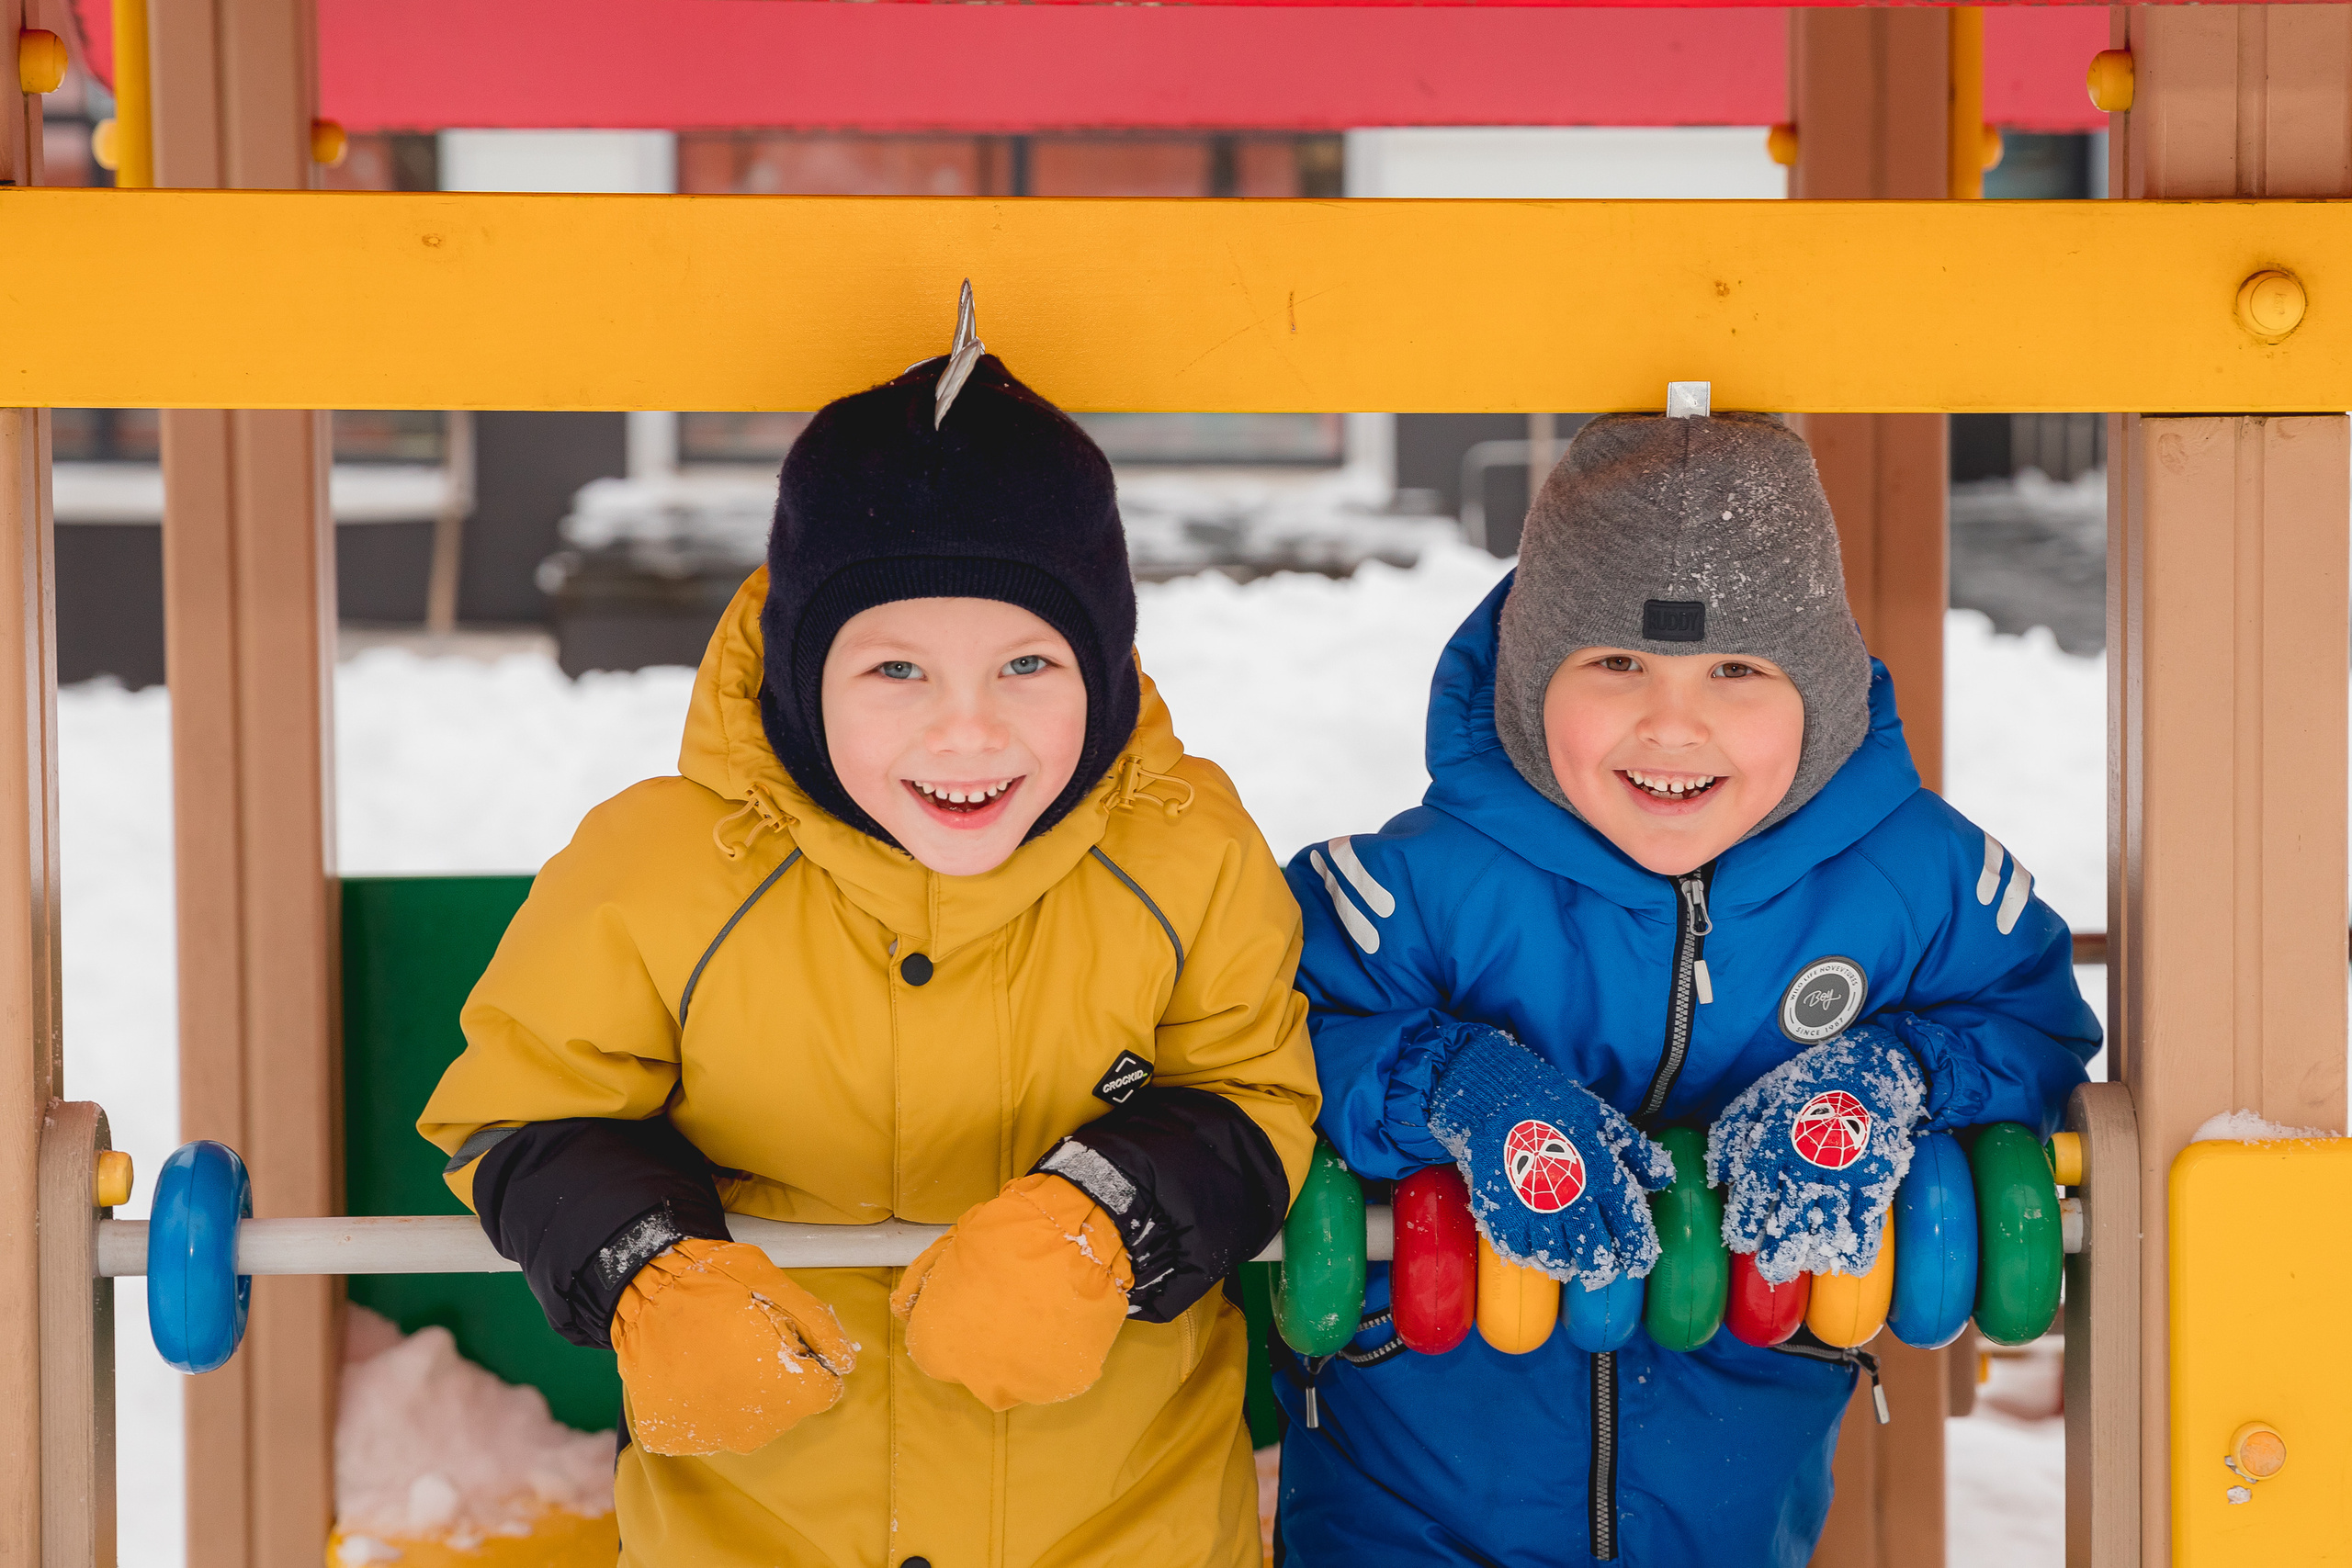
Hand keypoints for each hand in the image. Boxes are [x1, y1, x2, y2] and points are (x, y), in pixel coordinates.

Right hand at [611, 1238, 855, 1456]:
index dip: (809, 1363)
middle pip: (785, 1409)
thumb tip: (846, 1363)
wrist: (642, 1286)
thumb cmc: (715, 1280)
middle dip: (776, 1378)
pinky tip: (692, 1372)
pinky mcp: (672, 1438)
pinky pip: (702, 1426)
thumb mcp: (778, 1286)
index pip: (822, 1393)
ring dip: (740, 1395)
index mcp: (786, 1389)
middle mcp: (751, 1427)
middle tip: (745, 1341)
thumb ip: (821, 1327)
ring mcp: (708, 1438)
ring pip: (745, 1421)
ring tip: (715, 1355)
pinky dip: (701, 1405)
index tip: (784, 1341)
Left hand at [890, 1173, 1132, 1411]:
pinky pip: (1055, 1372)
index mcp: (937, 1346)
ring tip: (1040, 1310)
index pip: (930, 1349)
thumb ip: (923, 1283)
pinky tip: (1063, 1319)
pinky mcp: (1064, 1384)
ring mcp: (1022, 1386)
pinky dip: (1057, 1353)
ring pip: (1015, 1377)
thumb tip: (905, 1307)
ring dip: (1021, 1354)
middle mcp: (973, 1378)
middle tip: (1008, 1303)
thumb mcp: (952, 1246)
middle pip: (973, 1368)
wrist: (1071, 1236)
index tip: (969, 1301)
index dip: (949, 1321)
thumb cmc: (1005, 1234)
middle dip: (984, 1341)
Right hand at [1425, 1028, 1674, 1286]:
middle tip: (1600, 1263)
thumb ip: (1637, 1152)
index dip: (1639, 1256)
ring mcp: (1536, 1213)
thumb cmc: (1554, 1105)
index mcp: (1604, 1181)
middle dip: (1603, 1269)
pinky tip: (1535, 1240)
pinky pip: (1521, 1252)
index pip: (1632, 1236)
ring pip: (1559, 1262)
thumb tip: (1663, 1178)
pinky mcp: (1503, 1215)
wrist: (1496, 1098)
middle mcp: (1573, 1204)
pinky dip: (1531, 1252)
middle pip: (1596, 1262)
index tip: (1637, 1261)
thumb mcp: (1603, 1119)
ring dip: (1567, 1260)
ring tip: (1567, 1249)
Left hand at [1705, 1023, 1927, 1283]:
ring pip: (1827, 1223)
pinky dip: (1861, 1247)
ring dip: (1815, 1251)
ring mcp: (1847, 1166)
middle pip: (1789, 1214)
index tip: (1739, 1242)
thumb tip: (1717, 1175)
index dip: (1744, 1219)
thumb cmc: (1812, 1082)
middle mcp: (1810, 1154)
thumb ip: (1734, 1131)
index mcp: (1777, 1134)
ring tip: (1804, 1265)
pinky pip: (1869, 1220)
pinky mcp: (1879, 1173)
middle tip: (1770, 1271)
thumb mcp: (1763, 1094)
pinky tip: (1850, 1265)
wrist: (1875, 1064)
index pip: (1754, 1187)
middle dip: (1778, 1249)